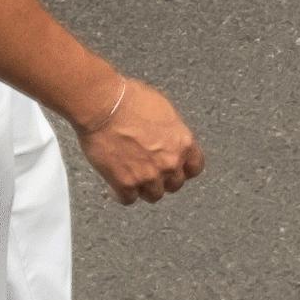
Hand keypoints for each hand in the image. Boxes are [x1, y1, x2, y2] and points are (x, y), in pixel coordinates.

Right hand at [82, 78, 203, 202]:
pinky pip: (128, 199)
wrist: (104, 106)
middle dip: (164, 179)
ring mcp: (148, 176)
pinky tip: (116, 185)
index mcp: (183, 143)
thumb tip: (168, 138)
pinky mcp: (125, 183)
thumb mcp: (164, 110)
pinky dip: (122, 194)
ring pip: (153, 196)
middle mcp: (170, 163)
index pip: (195, 168)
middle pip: (175, 185)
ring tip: (134, 179)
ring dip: (144, 188)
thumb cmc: (130, 100)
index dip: (184, 169)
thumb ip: (171, 131)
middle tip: (150, 171)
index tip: (177, 169)